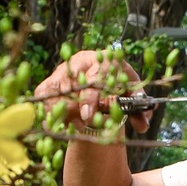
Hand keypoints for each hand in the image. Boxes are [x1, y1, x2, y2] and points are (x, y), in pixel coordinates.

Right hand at [34, 50, 152, 135]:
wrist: (104, 72)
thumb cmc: (119, 84)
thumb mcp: (132, 95)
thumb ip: (138, 110)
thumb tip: (142, 125)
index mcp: (106, 60)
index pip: (94, 77)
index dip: (89, 98)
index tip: (87, 116)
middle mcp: (82, 60)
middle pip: (72, 84)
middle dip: (74, 108)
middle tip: (79, 124)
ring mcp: (65, 68)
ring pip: (55, 90)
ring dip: (63, 111)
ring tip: (74, 124)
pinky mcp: (52, 77)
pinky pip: (44, 93)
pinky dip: (49, 109)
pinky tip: (60, 120)